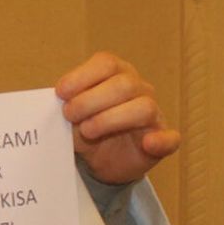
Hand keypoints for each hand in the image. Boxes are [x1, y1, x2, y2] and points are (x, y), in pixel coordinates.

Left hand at [54, 52, 180, 184]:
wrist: (101, 161)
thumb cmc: (86, 127)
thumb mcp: (72, 114)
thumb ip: (66, 103)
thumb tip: (53, 99)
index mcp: (116, 74)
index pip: (106, 63)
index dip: (82, 76)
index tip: (60, 93)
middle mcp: (138, 89)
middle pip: (124, 84)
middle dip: (91, 100)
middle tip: (69, 115)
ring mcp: (154, 114)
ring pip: (143, 107)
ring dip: (111, 119)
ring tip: (88, 131)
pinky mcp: (162, 140)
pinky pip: (170, 138)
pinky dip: (161, 140)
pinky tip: (148, 143)